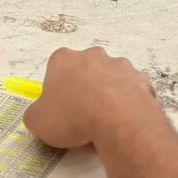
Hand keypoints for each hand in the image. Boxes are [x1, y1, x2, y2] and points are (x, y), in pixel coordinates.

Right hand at [23, 46, 164, 149]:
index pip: (56, 68)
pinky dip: (129, 103)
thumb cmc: (71, 116)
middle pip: (85, 70)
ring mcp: (120, 64)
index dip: (57, 89)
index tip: (60, 109)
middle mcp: (92, 55)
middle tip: (82, 115)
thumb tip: (41, 114)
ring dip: (108, 94)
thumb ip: (36, 114)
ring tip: (106, 121)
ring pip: (111, 79)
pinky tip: (124, 121)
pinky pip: (132, 91)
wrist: (117, 119)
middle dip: (84, 88)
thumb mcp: (37, 122)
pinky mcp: (141, 78)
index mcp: (64, 60)